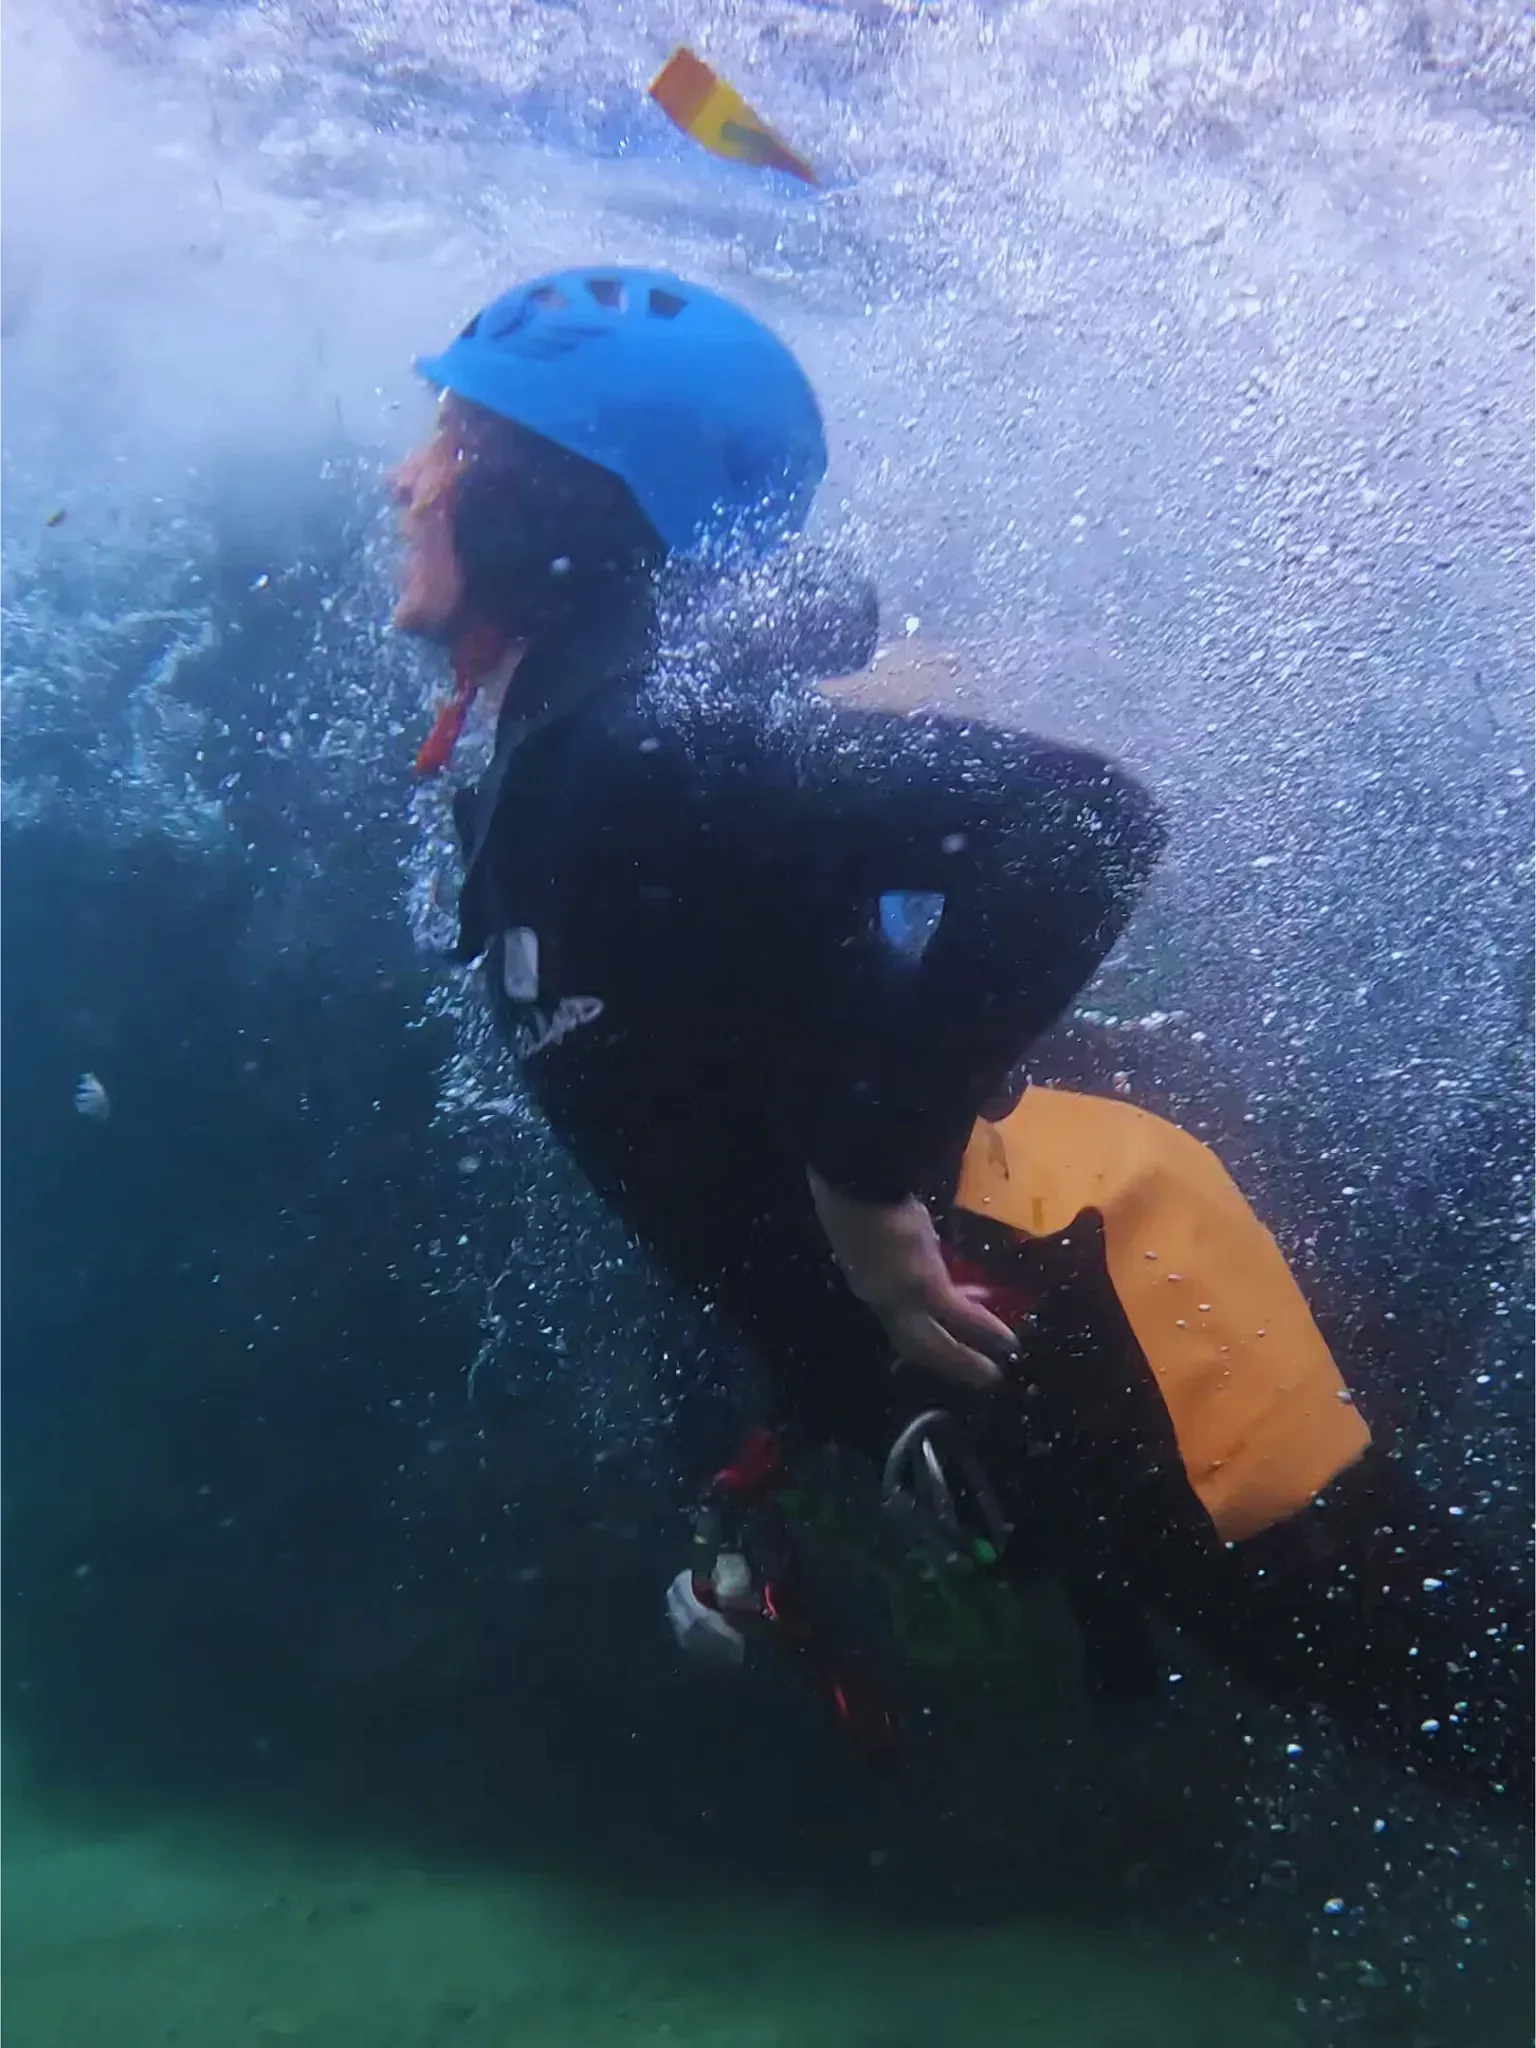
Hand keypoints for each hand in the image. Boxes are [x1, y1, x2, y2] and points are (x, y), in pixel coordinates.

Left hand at [808, 1170, 1018, 1389]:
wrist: (856, 1179)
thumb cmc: (853, 1189)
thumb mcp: (865, 1220)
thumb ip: (888, 1237)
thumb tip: (916, 1234)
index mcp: (864, 1278)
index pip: (894, 1316)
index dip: (919, 1329)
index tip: (942, 1339)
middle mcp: (879, 1297)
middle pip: (914, 1343)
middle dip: (944, 1362)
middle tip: (974, 1377)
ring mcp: (900, 1297)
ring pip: (934, 1343)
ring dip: (965, 1361)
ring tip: (993, 1375)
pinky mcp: (926, 1287)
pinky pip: (959, 1315)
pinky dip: (985, 1330)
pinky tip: (1008, 1342)